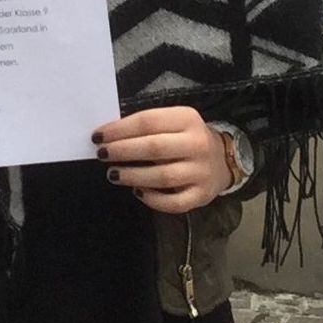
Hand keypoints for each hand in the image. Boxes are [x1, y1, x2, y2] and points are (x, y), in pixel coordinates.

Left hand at [93, 106, 232, 213]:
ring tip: (113, 174)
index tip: (98, 136)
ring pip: (162, 176)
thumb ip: (147, 127)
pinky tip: (137, 192)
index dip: (119, 129)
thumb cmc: (187, 139)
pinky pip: (173, 203)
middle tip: (102, 154)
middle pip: (154, 148)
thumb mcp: (173, 123)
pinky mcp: (201, 195)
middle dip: (122, 151)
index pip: (148, 121)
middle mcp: (198, 144)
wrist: (223, 160)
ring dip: (133, 175)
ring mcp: (201, 172)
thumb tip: (110, 136)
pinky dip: (152, 199)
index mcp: (188, 119)